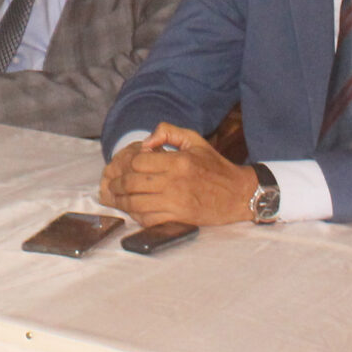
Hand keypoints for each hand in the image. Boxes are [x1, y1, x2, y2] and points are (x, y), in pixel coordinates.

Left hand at [96, 122, 257, 226]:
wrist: (238, 195)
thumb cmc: (215, 166)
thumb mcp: (195, 140)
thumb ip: (169, 132)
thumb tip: (146, 141)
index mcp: (178, 162)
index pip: (139, 162)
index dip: (129, 163)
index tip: (129, 164)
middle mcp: (174, 182)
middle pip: (132, 183)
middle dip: (118, 184)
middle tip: (113, 184)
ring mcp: (176, 203)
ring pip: (136, 204)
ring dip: (122, 202)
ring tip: (117, 198)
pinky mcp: (178, 218)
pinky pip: (149, 220)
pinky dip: (136, 216)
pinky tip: (134, 211)